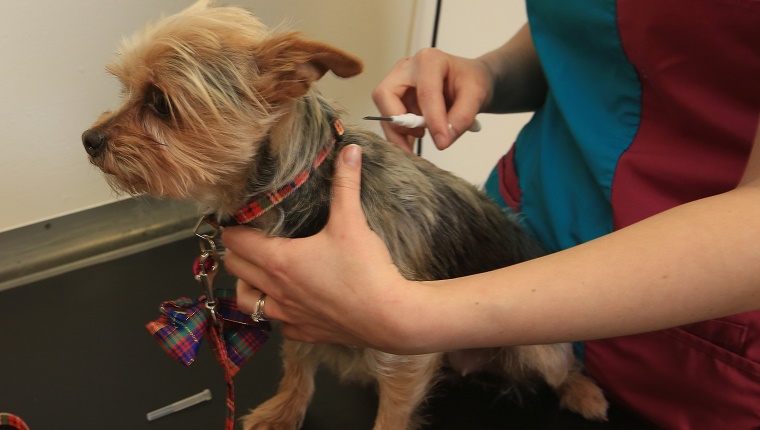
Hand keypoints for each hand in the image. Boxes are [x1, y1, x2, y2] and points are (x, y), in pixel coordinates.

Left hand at [223, 145, 414, 349]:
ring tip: (261, 273)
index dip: (233, 228)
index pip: (235, 242)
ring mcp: (288, 314)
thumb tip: (348, 151)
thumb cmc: (366, 271)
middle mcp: (276, 289)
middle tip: (250, 240)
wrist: (389, 316)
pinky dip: (276, 313)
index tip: (238, 220)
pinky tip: (291, 303)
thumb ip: (346, 184)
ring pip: (246, 301)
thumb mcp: (352, 222)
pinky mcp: (304, 332)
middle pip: (235, 269)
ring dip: (248, 285)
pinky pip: (278, 324)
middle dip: (236, 253)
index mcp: (279, 260)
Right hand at [372, 48, 492, 151]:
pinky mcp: (395, 100)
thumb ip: (462, 117)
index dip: (433, 120)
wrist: (468, 82)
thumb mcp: (477, 95)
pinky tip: (411, 145)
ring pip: (384, 110)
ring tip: (416, 146)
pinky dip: (399, 136)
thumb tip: (443, 140)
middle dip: (399, 122)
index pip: (425, 92)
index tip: (442, 142)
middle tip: (420, 137)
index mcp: (429, 60)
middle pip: (385, 94)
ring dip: (398, 133)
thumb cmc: (470, 81)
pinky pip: (390, 121)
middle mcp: (407, 68)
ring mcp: (398, 83)